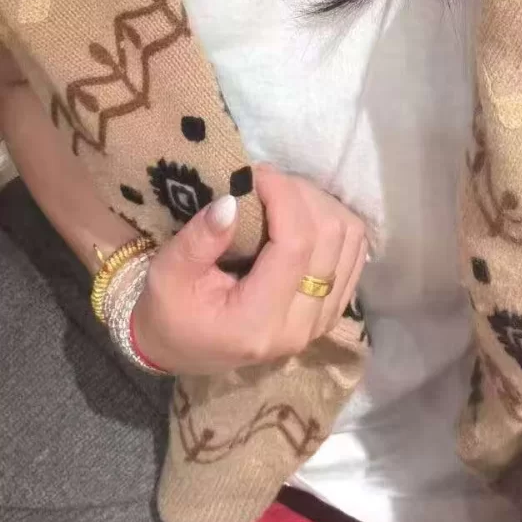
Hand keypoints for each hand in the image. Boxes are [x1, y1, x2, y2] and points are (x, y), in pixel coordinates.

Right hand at [131, 163, 367, 376]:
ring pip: (351, 240)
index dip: (283, 195)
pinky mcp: (330, 312)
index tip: (255, 173)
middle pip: (330, 237)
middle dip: (300, 193)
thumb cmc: (169, 312)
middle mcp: (301, 326)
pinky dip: (334, 223)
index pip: (296, 245)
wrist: (180, 349)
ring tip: (283, 195)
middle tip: (265, 181)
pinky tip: (302, 215)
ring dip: (320, 205)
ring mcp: (322, 321)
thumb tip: (232, 200)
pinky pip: (354, 253)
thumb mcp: (167, 274)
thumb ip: (199, 239)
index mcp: (259, 322)